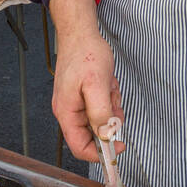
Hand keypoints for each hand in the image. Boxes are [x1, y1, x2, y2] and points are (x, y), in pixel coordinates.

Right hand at [49, 0, 123, 161]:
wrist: (80, 33)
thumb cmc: (85, 54)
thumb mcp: (97, 85)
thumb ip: (100, 112)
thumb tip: (105, 136)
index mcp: (67, 112)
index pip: (79, 148)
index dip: (100, 152)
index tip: (119, 146)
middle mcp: (69, 111)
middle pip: (92, 133)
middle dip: (108, 120)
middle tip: (113, 101)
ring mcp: (76, 103)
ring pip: (100, 119)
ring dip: (110, 106)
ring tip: (109, 86)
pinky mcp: (84, 95)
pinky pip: (102, 106)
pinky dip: (109, 97)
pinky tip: (108, 82)